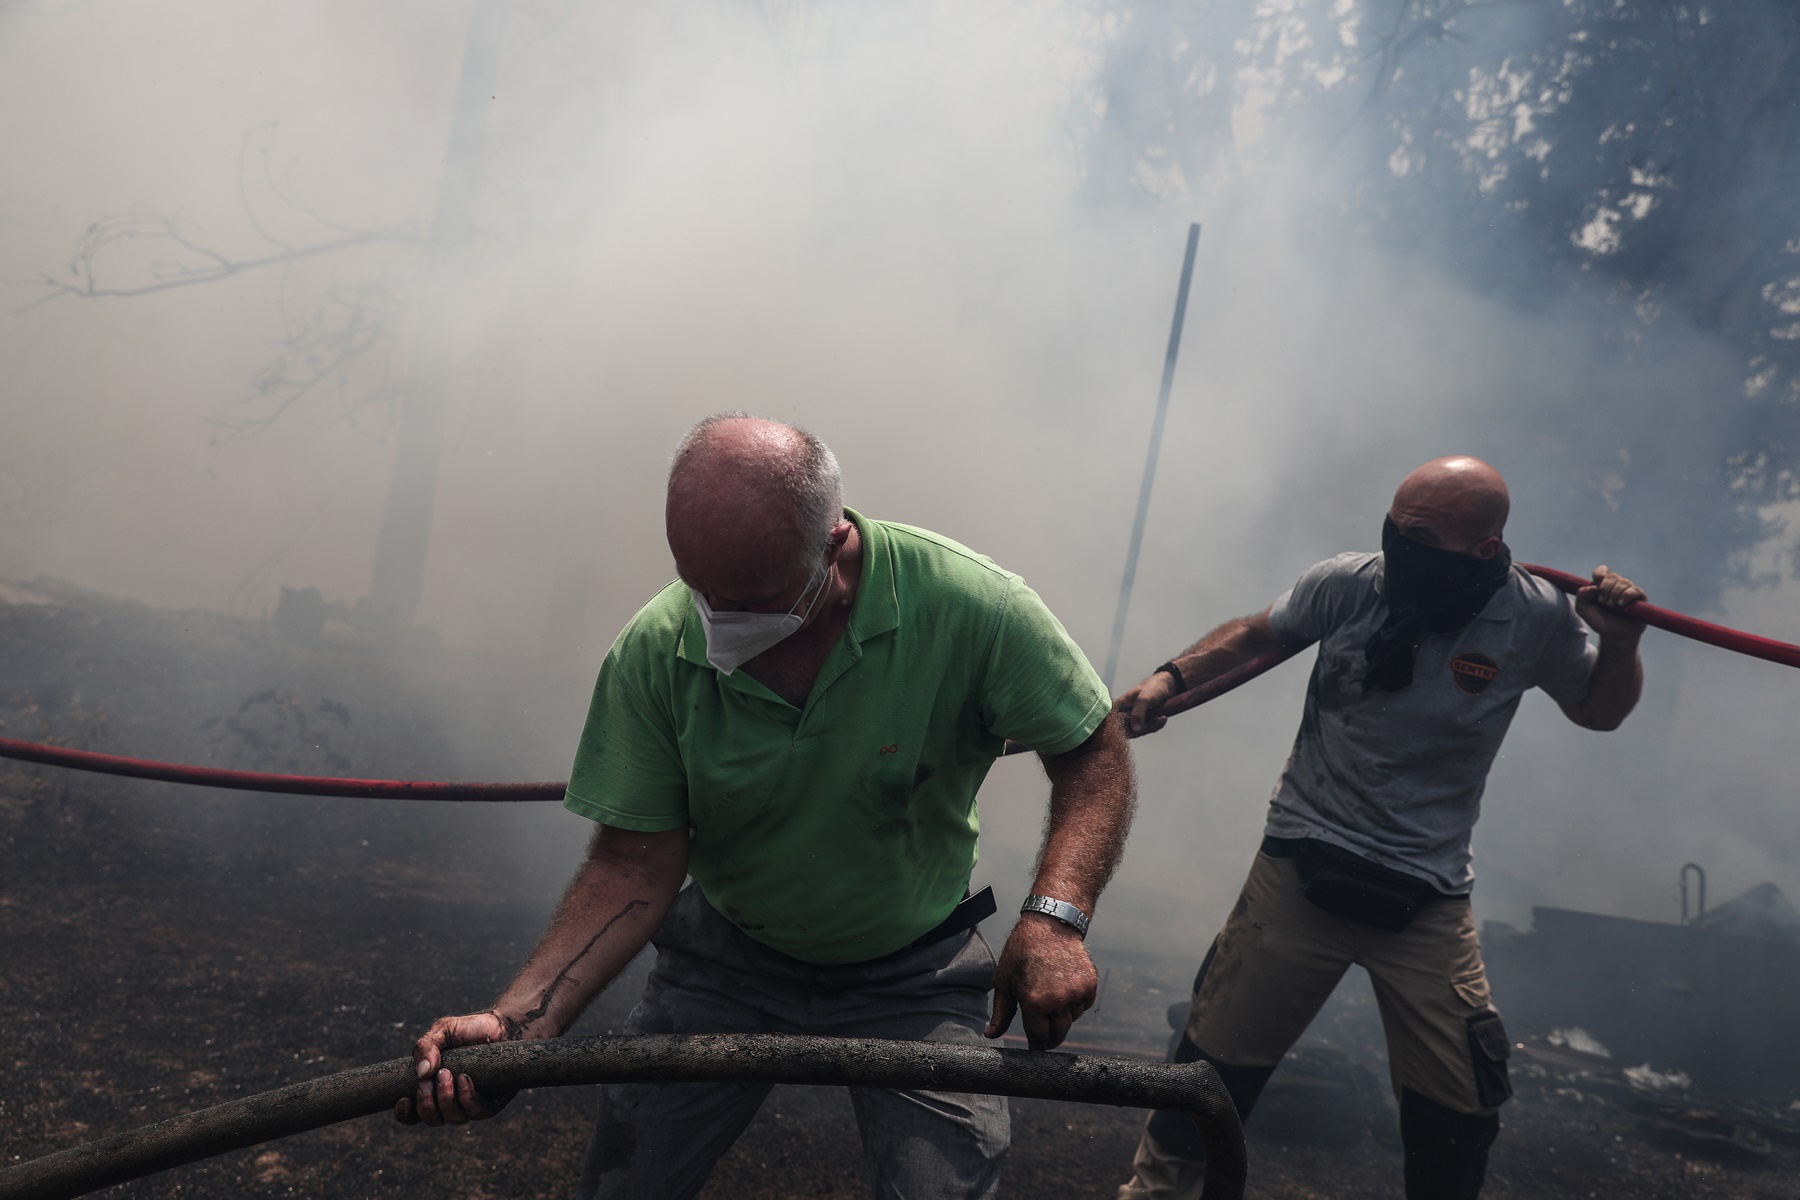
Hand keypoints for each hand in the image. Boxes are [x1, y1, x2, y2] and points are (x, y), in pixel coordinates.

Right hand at [393, 1010, 520, 1126]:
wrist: (503, 1026)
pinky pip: (476, 1112)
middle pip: (432, 1120)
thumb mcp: (442, 1031)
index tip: (403, 1099)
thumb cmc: (469, 1030)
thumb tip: (422, 1073)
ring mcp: (470, 1104)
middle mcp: (450, 1101)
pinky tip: (465, 1079)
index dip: (404, 1113)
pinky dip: (467, 1097)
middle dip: (427, 1103)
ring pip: (453, 1118)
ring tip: (449, 1074)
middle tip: (430, 1081)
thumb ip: (425, 1046)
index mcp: (432, 1089)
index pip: (412, 1114)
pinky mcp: (491, 1103)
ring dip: (446, 1098)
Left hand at [984, 913, 1097, 1050]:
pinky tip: (1064, 989)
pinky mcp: (1090, 985)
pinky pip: (1083, 1005)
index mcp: (1035, 1002)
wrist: (1050, 925)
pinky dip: (1075, 1003)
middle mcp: (1058, 1001)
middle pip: (1058, 1033)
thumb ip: (1001, 1013)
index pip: (1038, 1037)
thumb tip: (991, 1035)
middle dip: (1050, 1037)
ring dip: (1063, 1016)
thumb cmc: (1022, 951)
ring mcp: (1077, 993)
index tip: (1035, 1048)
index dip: (1036, 1044)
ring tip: (1052, 998)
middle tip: (1045, 1036)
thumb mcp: (1004, 981)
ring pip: (1072, 1019)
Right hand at [1113, 670, 1176, 737]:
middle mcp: (1124, 714)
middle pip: (1128, 730)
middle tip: (1155, 719)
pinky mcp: (1143, 722)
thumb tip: (1135, 730)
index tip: (1140, 726)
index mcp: (1119, 706)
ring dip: (1151, 726)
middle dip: (1143, 727)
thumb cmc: (1152, 687)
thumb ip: (1138, 714)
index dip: (1126, 728)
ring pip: (1139, 731)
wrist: (1166, 686)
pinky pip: (1147, 729)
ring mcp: (1134, 718)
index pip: (1115, 723)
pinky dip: (1156, 725)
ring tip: (1160, 717)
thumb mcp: (1144, 699)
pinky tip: (1162, 718)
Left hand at [1575, 565, 1646, 641]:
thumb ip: (1582, 596)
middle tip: (1603, 602)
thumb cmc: (1599, 620)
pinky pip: (1635, 590)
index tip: (1596, 584)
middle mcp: (1617, 585)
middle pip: (1612, 576)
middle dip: (1605, 588)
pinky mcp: (1640, 598)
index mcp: (1603, 585)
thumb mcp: (1583, 609)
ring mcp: (1629, 590)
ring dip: (1614, 593)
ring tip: (1611, 605)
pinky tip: (1620, 604)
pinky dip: (1626, 595)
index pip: (1602, 570)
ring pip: (1624, 582)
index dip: (1599, 574)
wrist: (1613, 634)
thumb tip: (1592, 587)